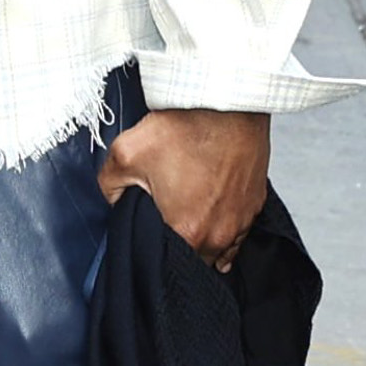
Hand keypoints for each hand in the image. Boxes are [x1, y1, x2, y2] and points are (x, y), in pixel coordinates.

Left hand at [98, 106, 270, 271]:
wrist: (227, 101)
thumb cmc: (185, 126)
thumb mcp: (125, 153)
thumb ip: (108, 187)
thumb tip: (113, 200)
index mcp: (187, 232)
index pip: (167, 264)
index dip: (153, 249)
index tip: (146, 231)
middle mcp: (220, 234)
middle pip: (194, 258)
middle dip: (178, 244)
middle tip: (165, 218)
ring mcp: (242, 219)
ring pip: (220, 246)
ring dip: (204, 235)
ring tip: (189, 212)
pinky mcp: (256, 202)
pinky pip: (238, 228)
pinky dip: (223, 222)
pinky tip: (210, 211)